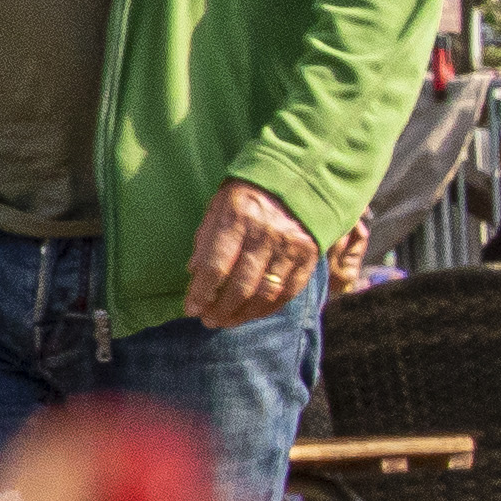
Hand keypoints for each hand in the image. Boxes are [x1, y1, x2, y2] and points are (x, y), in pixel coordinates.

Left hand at [182, 179, 320, 327]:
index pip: (216, 265)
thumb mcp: (218, 208)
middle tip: (208, 321)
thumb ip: (206, 240)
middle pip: (240, 284)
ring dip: (243, 314)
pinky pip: (289, 291)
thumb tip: (194, 274)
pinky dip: (269, 308)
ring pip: (265, 293)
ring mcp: (290, 246)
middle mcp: (266, 233)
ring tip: (226, 321)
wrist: (295, 179)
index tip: (191, 309)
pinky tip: (253, 314)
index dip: (201, 292)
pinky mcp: (308, 255)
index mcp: (237, 217)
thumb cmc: (247, 197)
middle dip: (220, 308)